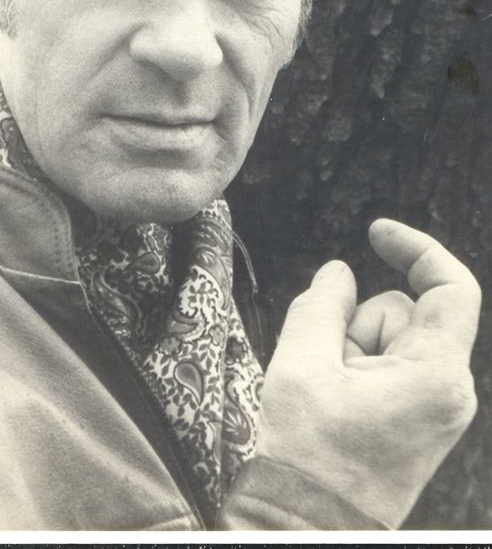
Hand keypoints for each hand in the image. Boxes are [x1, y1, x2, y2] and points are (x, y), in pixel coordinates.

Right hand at [255, 218, 480, 528]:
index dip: (416, 248)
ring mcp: (436, 407)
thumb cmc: (308, 456)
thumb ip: (322, 304)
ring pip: (391, 337)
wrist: (306, 526)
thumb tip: (340, 274)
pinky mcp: (419, 418)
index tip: (376, 232)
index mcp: (436, 376)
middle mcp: (449, 391)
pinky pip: (388, 364)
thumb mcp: (301, 364)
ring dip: (352, 348)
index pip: (451, 287)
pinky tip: (336, 401)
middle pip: (404, 312)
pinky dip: (356, 367)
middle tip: (325, 366)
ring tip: (330, 392)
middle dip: (358, 322)